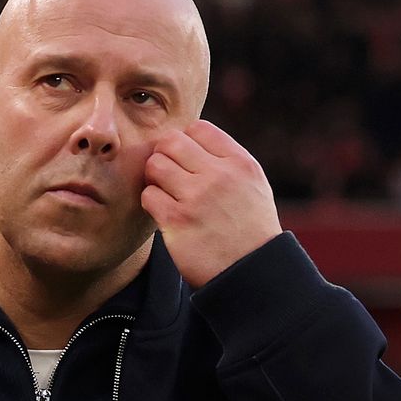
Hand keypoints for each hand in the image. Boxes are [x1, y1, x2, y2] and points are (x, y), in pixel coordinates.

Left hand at [142, 120, 281, 287]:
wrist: (252, 272)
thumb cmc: (250, 229)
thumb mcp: (252, 185)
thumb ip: (226, 160)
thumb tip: (191, 140)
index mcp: (239, 163)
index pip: (198, 128)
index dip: (186, 141)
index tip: (186, 160)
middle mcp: (219, 175)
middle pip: (171, 141)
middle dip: (165, 156)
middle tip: (169, 176)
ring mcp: (197, 197)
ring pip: (155, 165)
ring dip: (156, 179)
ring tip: (167, 194)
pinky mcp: (177, 221)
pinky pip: (148, 195)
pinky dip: (152, 203)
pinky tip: (165, 213)